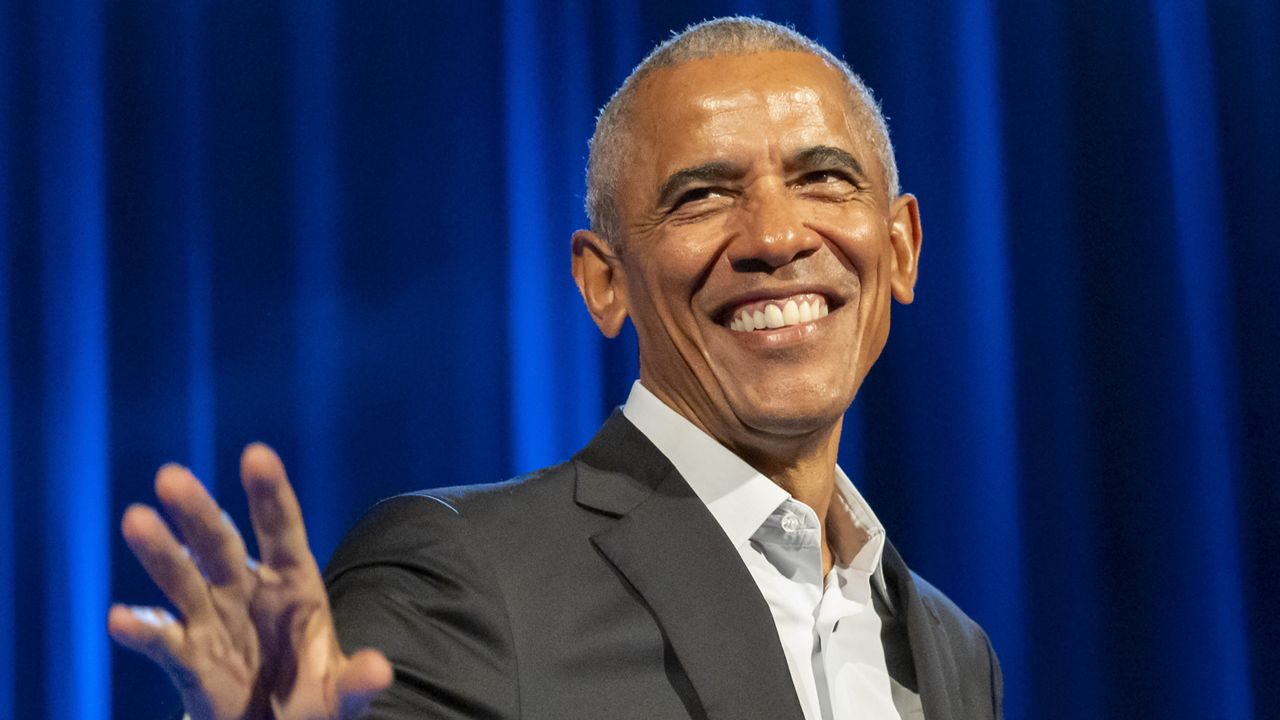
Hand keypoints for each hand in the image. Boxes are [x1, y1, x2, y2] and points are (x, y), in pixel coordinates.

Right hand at [108, 443, 392, 719]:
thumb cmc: (313, 697)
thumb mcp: (342, 692)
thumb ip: (357, 681)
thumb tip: (379, 671)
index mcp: (294, 584)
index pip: (281, 531)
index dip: (270, 494)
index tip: (256, 455)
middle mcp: (248, 591)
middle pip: (221, 545)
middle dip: (199, 511)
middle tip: (171, 476)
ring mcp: (214, 620)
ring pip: (183, 579)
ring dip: (161, 552)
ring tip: (136, 520)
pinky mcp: (188, 658)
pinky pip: (163, 640)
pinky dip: (142, 630)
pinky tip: (121, 618)